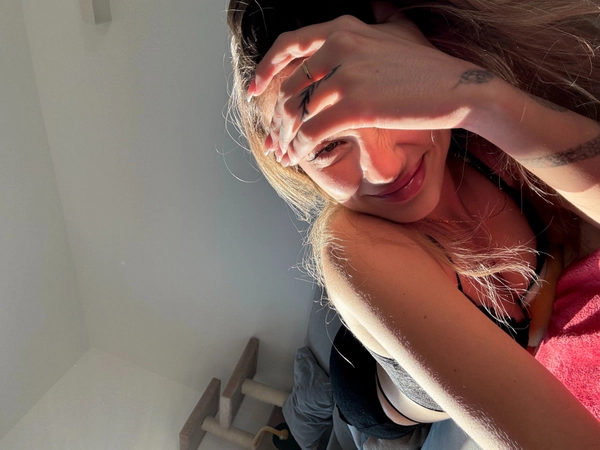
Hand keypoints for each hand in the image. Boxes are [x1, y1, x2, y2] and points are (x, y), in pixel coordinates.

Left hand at [251, 13, 489, 165]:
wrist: (460, 89)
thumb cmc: (429, 68)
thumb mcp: (402, 31)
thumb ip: (382, 17)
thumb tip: (378, 2)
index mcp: (344, 28)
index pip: (289, 44)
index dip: (266, 68)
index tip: (254, 88)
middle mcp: (339, 44)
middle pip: (290, 86)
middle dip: (276, 119)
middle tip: (274, 141)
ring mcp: (346, 74)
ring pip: (297, 111)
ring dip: (286, 138)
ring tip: (286, 154)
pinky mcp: (354, 105)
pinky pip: (312, 131)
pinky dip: (301, 147)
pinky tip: (302, 157)